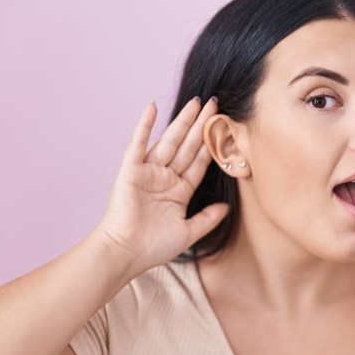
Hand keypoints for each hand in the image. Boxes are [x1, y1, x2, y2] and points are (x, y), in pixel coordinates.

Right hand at [96, 97, 228, 273]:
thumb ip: (208, 218)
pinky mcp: (131, 170)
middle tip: (215, 103)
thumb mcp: (188, 232)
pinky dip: (144, 125)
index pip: (200, 163)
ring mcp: (148, 172)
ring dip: (182, 121)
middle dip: (202, 125)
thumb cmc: (154, 247)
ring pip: (170, 141)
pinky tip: (153, 107)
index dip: (212, 145)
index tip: (225, 127)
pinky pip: (139, 143)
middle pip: (188, 146)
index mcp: (179, 192)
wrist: (126, 251)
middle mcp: (165, 178)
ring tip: (196, 102)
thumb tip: (228, 207)